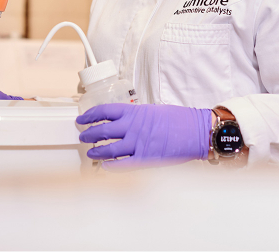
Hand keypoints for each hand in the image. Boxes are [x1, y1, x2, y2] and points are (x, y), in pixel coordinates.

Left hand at [76, 103, 211, 169]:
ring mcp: (137, 144)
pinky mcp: (145, 159)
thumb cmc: (178, 119)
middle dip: (89, 134)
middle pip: (102, 130)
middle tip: (83, 137)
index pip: (104, 111)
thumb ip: (136, 116)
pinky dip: (111, 166)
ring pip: (108, 149)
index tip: (82, 119)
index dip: (90, 115)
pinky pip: (122, 164)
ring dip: (96, 151)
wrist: (195, 131)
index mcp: (134, 111)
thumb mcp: (153, 110)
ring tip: (91, 153)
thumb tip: (122, 121)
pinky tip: (105, 166)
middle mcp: (132, 127)